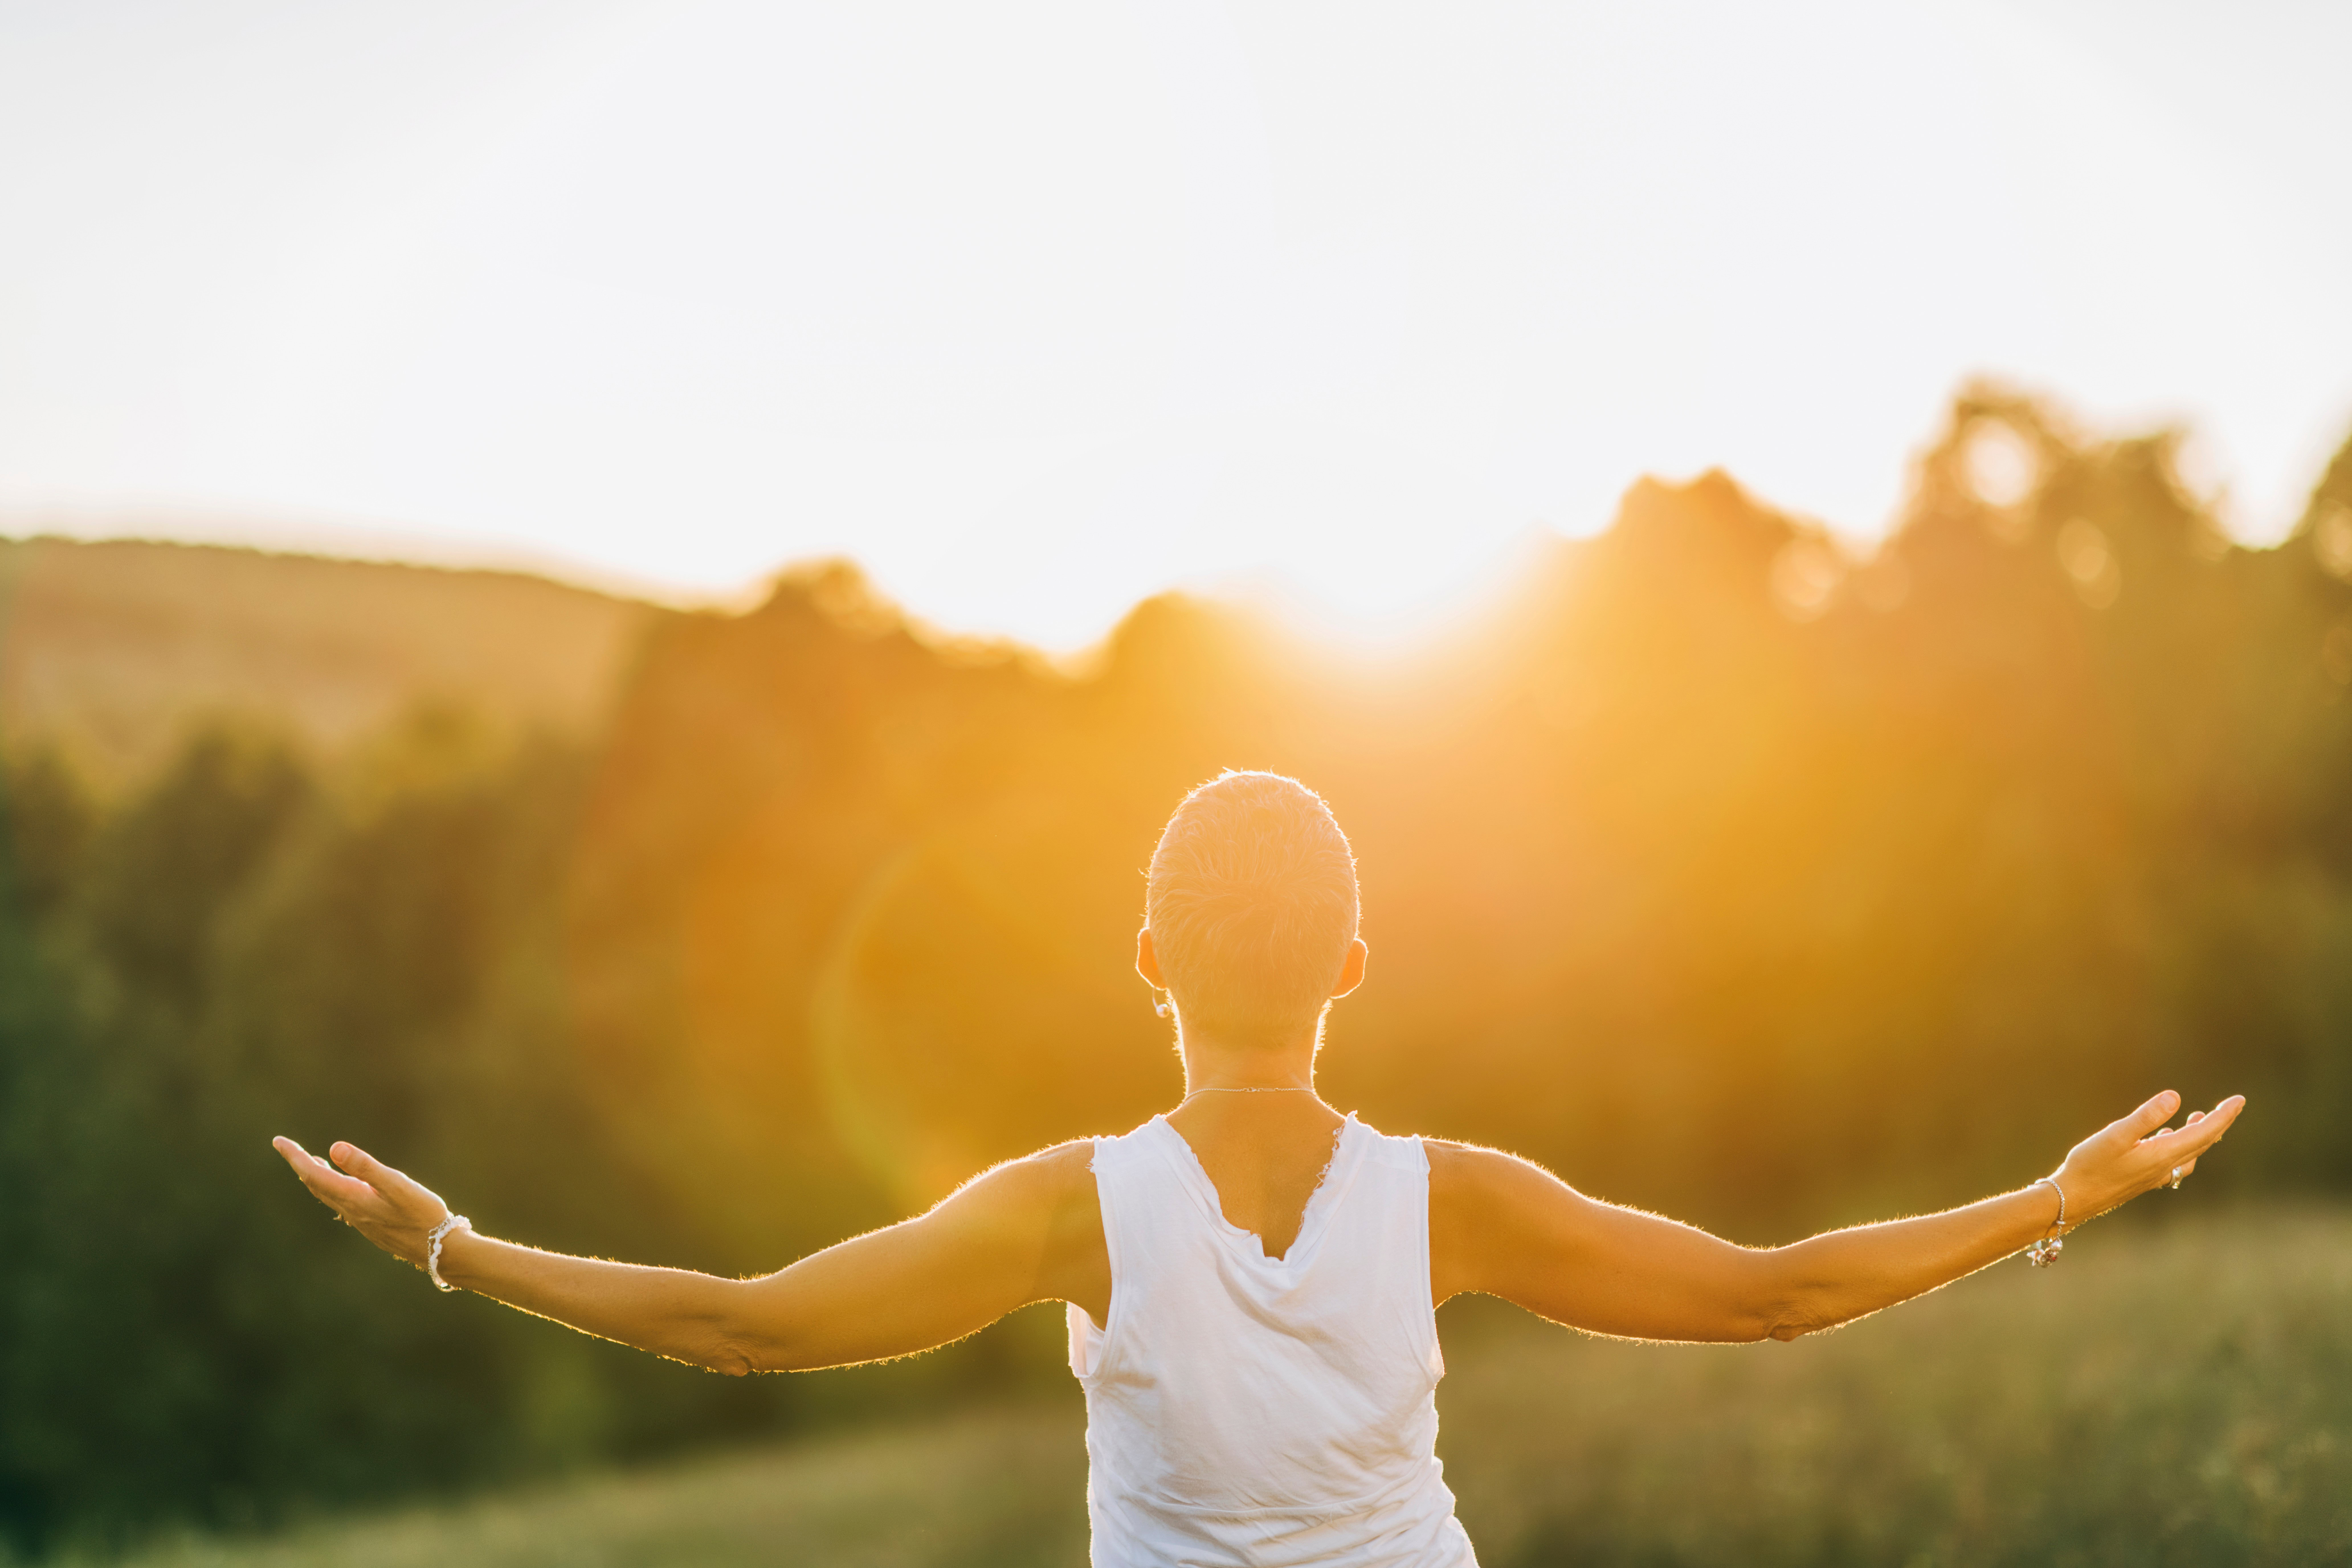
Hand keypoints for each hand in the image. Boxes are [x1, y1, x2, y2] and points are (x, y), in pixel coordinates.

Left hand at [273, 1136, 453, 1268]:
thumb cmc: (422, 1215)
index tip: (278, 1141)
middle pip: (315, 1184)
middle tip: (287, 1147)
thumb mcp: (397, 1185)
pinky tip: (342, 1186)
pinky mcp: (371, 1224)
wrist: (438, 1249)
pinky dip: (332, 1188)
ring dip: (315, 1176)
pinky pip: (341, 1202)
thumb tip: (334, 1148)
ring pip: (327, 1195)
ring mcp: (360, 1219)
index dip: (295, 1156)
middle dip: (300, 1164)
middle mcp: (351, 1210)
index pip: (313, 1174)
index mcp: (353, 1198)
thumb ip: (366, 1167)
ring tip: (310, 1161)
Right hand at [2052, 1090, 2244, 1226]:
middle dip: (2219, 1123)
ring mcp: (2154, 1175)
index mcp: (2163, 1154)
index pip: (2204, 1133)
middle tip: (2232, 1106)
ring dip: (2200, 1135)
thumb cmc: (2091, 1166)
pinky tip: (2165, 1138)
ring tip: (2199, 1118)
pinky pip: (2174, 1162)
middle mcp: (2164, 1167)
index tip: (2240, 1100)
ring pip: (2189, 1154)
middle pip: (2202, 1143)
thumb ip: (2145, 1116)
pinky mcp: (2143, 1178)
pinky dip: (2180, 1146)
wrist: (2073, 1199)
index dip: (2224, 1115)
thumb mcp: (2115, 1136)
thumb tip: (2175, 1096)